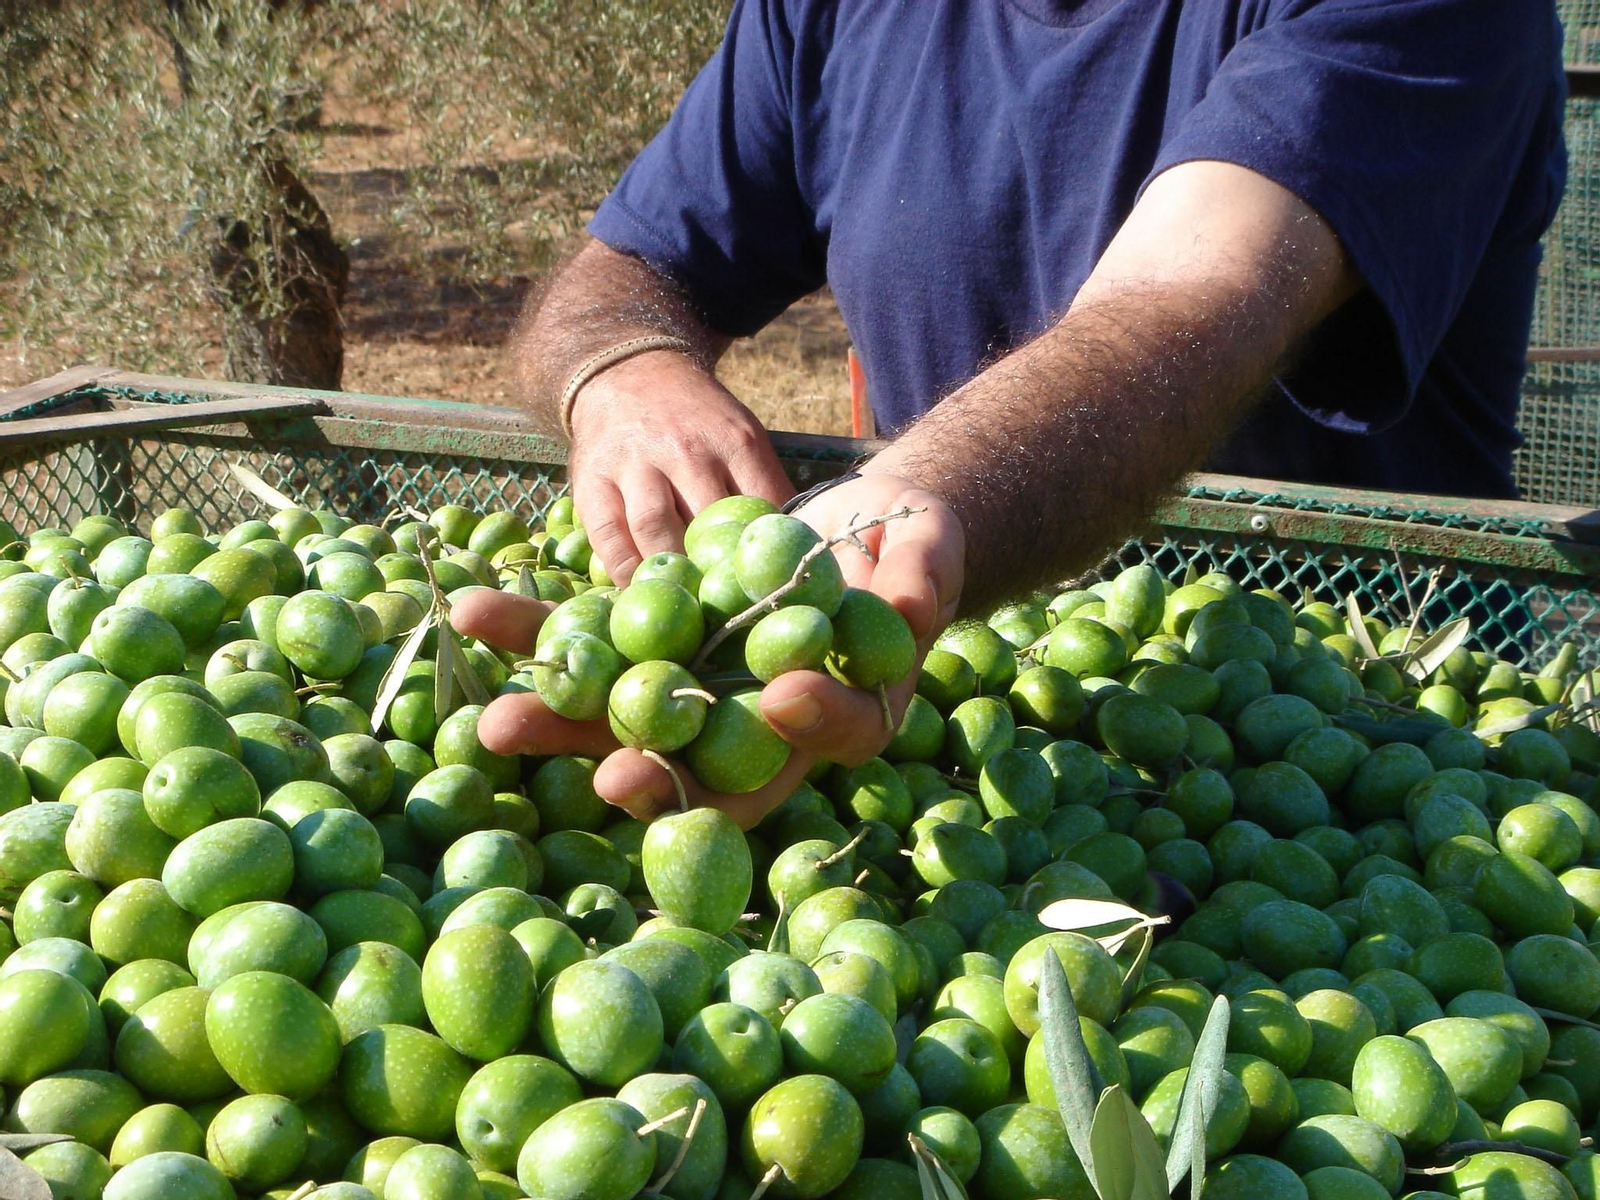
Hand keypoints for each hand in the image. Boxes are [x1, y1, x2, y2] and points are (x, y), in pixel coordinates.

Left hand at [451, 471, 963, 828]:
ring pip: (625, 713)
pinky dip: (534, 635)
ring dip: (559, 719)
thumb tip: (918, 611)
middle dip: (648, 772)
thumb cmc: (906, 548)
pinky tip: (472, 613)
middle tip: (604, 778)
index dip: (802, 735)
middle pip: (702, 760)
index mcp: (835, 719)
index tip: (778, 703)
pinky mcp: (649, 640)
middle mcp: (754, 724)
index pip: (819, 742)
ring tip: (495, 721)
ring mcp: (693, 685)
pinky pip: (588, 641)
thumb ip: (924, 581)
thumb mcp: (929, 553)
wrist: (850, 521)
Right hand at [568, 350, 794, 584]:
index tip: (770, 587)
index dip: (766, 551)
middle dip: (717, 569)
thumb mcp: (741, 435)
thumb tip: (794, 549)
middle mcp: (685, 450)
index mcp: (734, 442)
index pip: (760, 506)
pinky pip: (609, 534)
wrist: (630, 375)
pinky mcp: (593, 479)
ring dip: (671, 572)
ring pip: (656, 529)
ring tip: (681, 602)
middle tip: (724, 607)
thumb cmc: (697, 422)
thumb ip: (762, 486)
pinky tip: (637, 589)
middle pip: (708, 523)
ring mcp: (635, 463)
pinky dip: (624, 569)